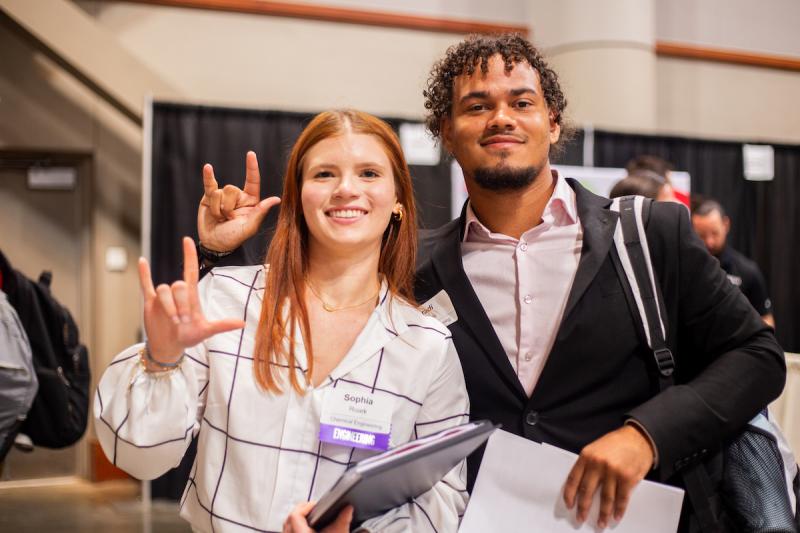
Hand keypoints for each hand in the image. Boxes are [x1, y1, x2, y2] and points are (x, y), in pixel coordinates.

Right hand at [138, 236, 244, 365]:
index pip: (190, 271)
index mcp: (191, 296)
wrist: (170, 347)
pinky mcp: (151, 302)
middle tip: (184, 320)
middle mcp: (177, 293)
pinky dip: (144, 273)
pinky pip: (145, 284)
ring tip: (175, 321)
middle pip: (177, 285)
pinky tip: (142, 260)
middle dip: (181, 302)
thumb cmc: (189, 337)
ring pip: (163, 290)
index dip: (189, 255)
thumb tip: (243, 323)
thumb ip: (222, 325)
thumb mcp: (206, 331)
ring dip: (169, 306)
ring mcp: (163, 297)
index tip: (187, 240)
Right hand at [198, 151, 280, 251]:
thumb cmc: (234, 237)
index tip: (250, 154)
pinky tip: (208, 168)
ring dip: (217, 208)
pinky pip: (209, 184)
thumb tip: (276, 199)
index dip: (252, 167)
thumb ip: (260, 212)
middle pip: (231, 189)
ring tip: (219, 218)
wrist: (215, 243)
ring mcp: (223, 196)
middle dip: (227, 207)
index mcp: (251, 201)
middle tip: (227, 219)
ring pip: (219, 192)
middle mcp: (238, 197)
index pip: (253, 181)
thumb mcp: (249, 227)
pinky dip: (207, 176)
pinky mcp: (209, 197)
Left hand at [283, 502, 352, 532]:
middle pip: (288, 519)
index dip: (306, 506)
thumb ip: (343, 521)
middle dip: (301, 510)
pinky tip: (307, 528)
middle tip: (313, 508)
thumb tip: (348, 509)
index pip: (295, 515)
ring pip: (286, 527)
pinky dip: (295, 528)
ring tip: (310, 517)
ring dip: (296, 519)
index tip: (316, 505)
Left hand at [563, 425, 654, 528]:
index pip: (573, 479)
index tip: (569, 505)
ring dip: (603, 514)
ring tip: (601, 523)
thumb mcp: (596, 448)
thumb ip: (588, 465)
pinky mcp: (627, 477)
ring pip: (605, 499)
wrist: (638, 437)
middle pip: (587, 491)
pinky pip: (621, 498)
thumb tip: (581, 487)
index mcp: (586, 455)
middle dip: (583, 508)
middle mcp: (598, 463)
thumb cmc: (616, 443)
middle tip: (580, 518)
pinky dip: (619, 510)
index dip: (569, 494)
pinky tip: (616, 516)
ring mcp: (613, 471)